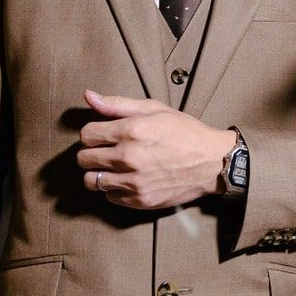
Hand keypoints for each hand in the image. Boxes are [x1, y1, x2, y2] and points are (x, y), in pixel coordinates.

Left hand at [77, 91, 237, 209]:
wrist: (212, 162)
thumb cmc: (184, 131)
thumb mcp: (154, 109)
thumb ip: (117, 104)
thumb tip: (88, 95)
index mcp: (130, 131)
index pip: (86, 135)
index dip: (92, 133)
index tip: (102, 135)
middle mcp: (128, 158)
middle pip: (84, 159)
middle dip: (90, 153)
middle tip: (104, 151)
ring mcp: (133, 182)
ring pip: (91, 181)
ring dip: (98, 173)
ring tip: (112, 167)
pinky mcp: (140, 200)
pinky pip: (109, 197)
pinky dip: (114, 189)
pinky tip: (127, 179)